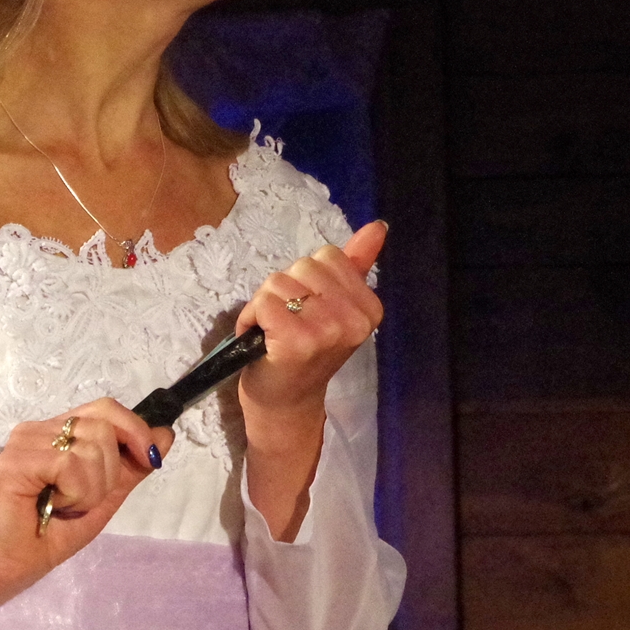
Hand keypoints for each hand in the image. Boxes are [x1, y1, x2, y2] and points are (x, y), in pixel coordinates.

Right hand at [0, 397, 173, 629]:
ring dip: (91, 487)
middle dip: (109, 471)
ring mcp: (24, 442)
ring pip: (90, 446)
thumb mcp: (105, 496)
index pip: (106, 408)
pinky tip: (53, 505)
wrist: (11, 567)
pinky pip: (69, 463)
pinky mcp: (14, 461)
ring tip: (64, 504)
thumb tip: (166, 434)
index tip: (150, 459)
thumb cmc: (51, 533)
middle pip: (103, 426)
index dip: (135, 429)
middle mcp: (40, 429)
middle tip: (82, 499)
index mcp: (59, 432)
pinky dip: (75, 491)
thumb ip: (132, 466)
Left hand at [233, 222, 386, 536]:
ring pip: (279, 281)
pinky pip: (264, 301)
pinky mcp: (296, 342)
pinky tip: (260, 340)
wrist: (285, 403)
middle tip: (287, 324)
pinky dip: (251, 317)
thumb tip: (378, 226)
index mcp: (369, 308)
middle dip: (285, 290)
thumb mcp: (335, 305)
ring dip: (264, 305)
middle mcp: (354, 320)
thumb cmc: (307, 352)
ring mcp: (327, 331)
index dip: (307, 279)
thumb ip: (356, 264)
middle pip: (304, 266)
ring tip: (272, 332)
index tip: (307, 311)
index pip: (329, 256)